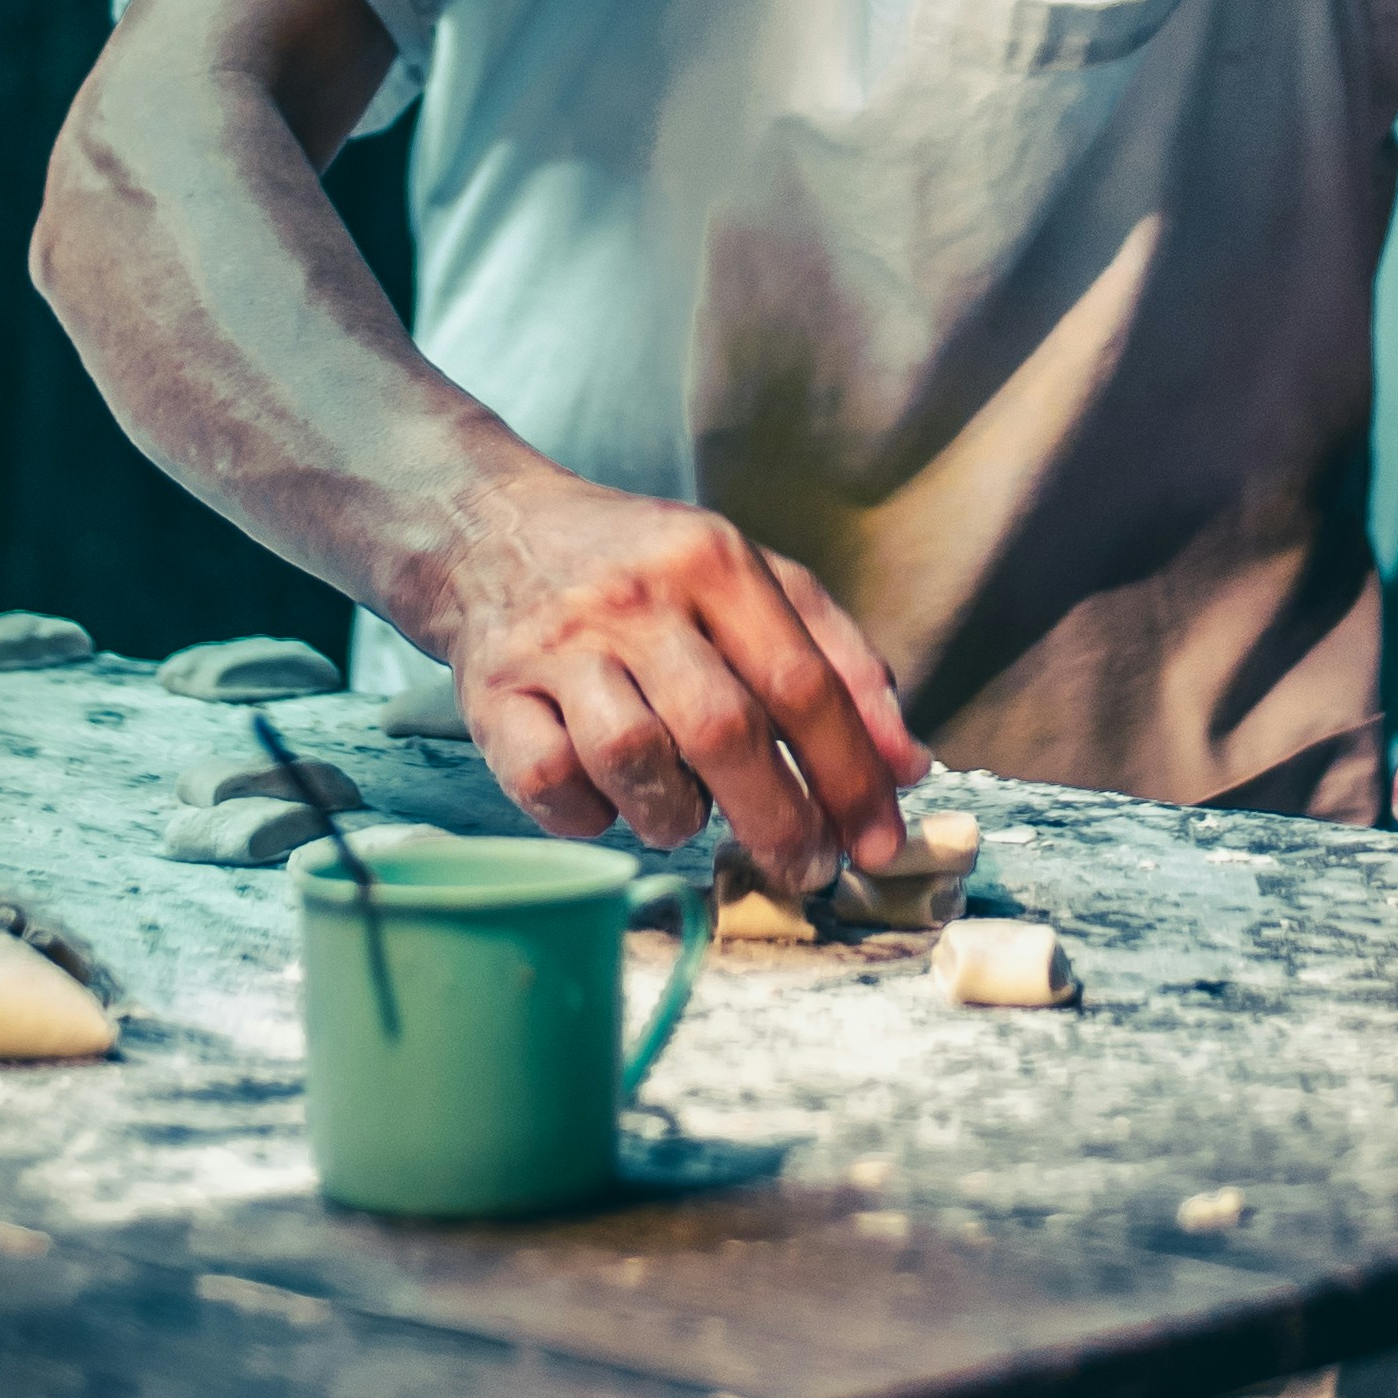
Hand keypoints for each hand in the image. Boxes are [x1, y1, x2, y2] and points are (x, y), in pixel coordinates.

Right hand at [428, 460, 924, 888]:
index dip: (850, 773)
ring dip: (675, 813)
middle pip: (723, 729)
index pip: (801, 682)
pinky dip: (589, 813)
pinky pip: (548, 782)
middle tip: (806, 867)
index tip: (879, 838)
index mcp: (711, 559)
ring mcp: (557, 646)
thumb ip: (837, 660)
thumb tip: (907, 765)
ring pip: (633, 758)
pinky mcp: (492, 695)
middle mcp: (634, 598)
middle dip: (780, 819)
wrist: (491, 530)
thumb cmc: (643, 570)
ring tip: (687, 812)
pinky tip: (609, 800)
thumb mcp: (748, 580)